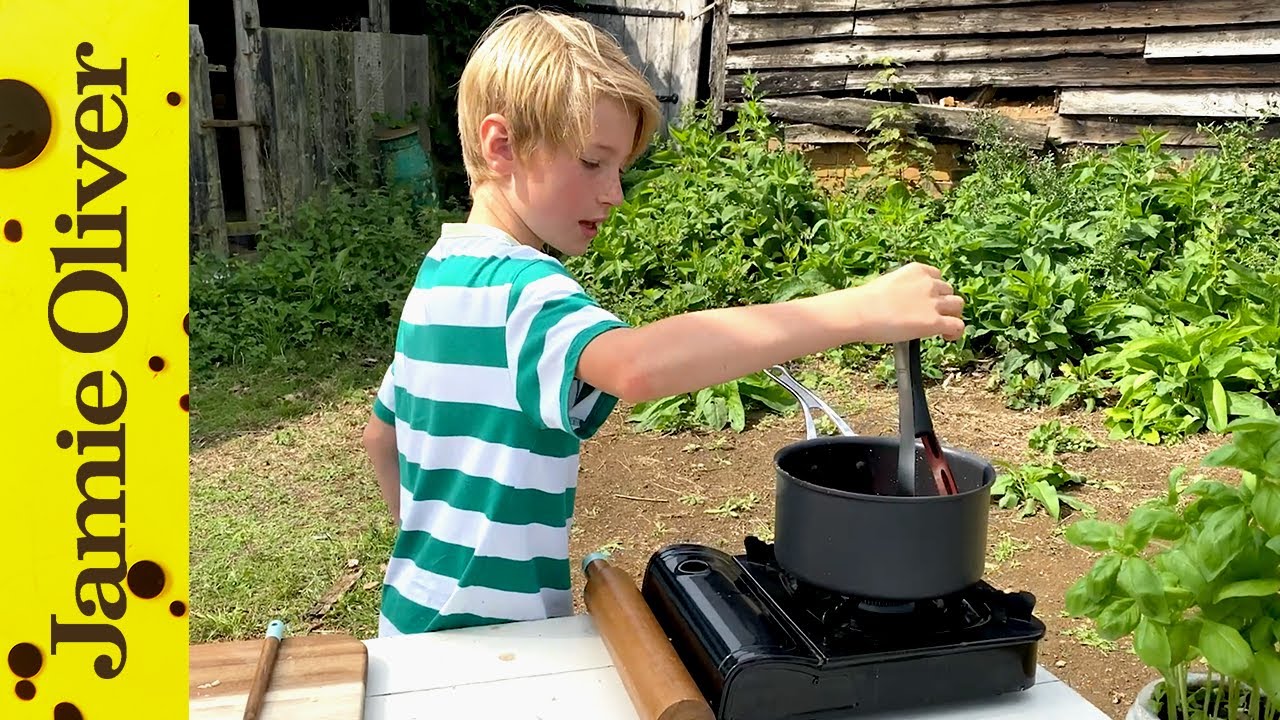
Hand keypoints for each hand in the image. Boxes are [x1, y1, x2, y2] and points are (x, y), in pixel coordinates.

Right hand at [844, 262, 965, 343]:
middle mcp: (928, 283)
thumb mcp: (887, 284)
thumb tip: (904, 303)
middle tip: (934, 315)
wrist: (860, 312)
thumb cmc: (864, 302)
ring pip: (957, 305)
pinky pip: (957, 325)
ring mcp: (933, 302)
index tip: (928, 300)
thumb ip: (902, 289)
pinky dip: (956, 333)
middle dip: (943, 302)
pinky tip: (947, 338)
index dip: (934, 290)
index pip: (936, 276)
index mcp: (916, 270)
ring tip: (943, 327)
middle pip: (948, 290)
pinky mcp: (934, 321)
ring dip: (952, 314)